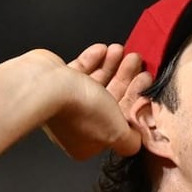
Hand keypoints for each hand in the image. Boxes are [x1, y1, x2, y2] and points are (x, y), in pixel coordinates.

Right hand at [41, 43, 151, 160]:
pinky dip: (92, 59)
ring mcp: (65, 103)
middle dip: (125, 77)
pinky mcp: (56, 83)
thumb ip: (131, 140)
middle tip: (136, 59)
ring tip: (120, 50)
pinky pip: (79, 70)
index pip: (119, 119)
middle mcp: (76, 124)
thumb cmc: (79, 110)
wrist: (45, 86)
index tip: (145, 80)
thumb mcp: (117, 132)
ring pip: (95, 82)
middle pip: (110, 98)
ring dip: (111, 65)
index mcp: (88, 142)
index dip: (135, 98)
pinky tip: (102, 50)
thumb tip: (137, 140)